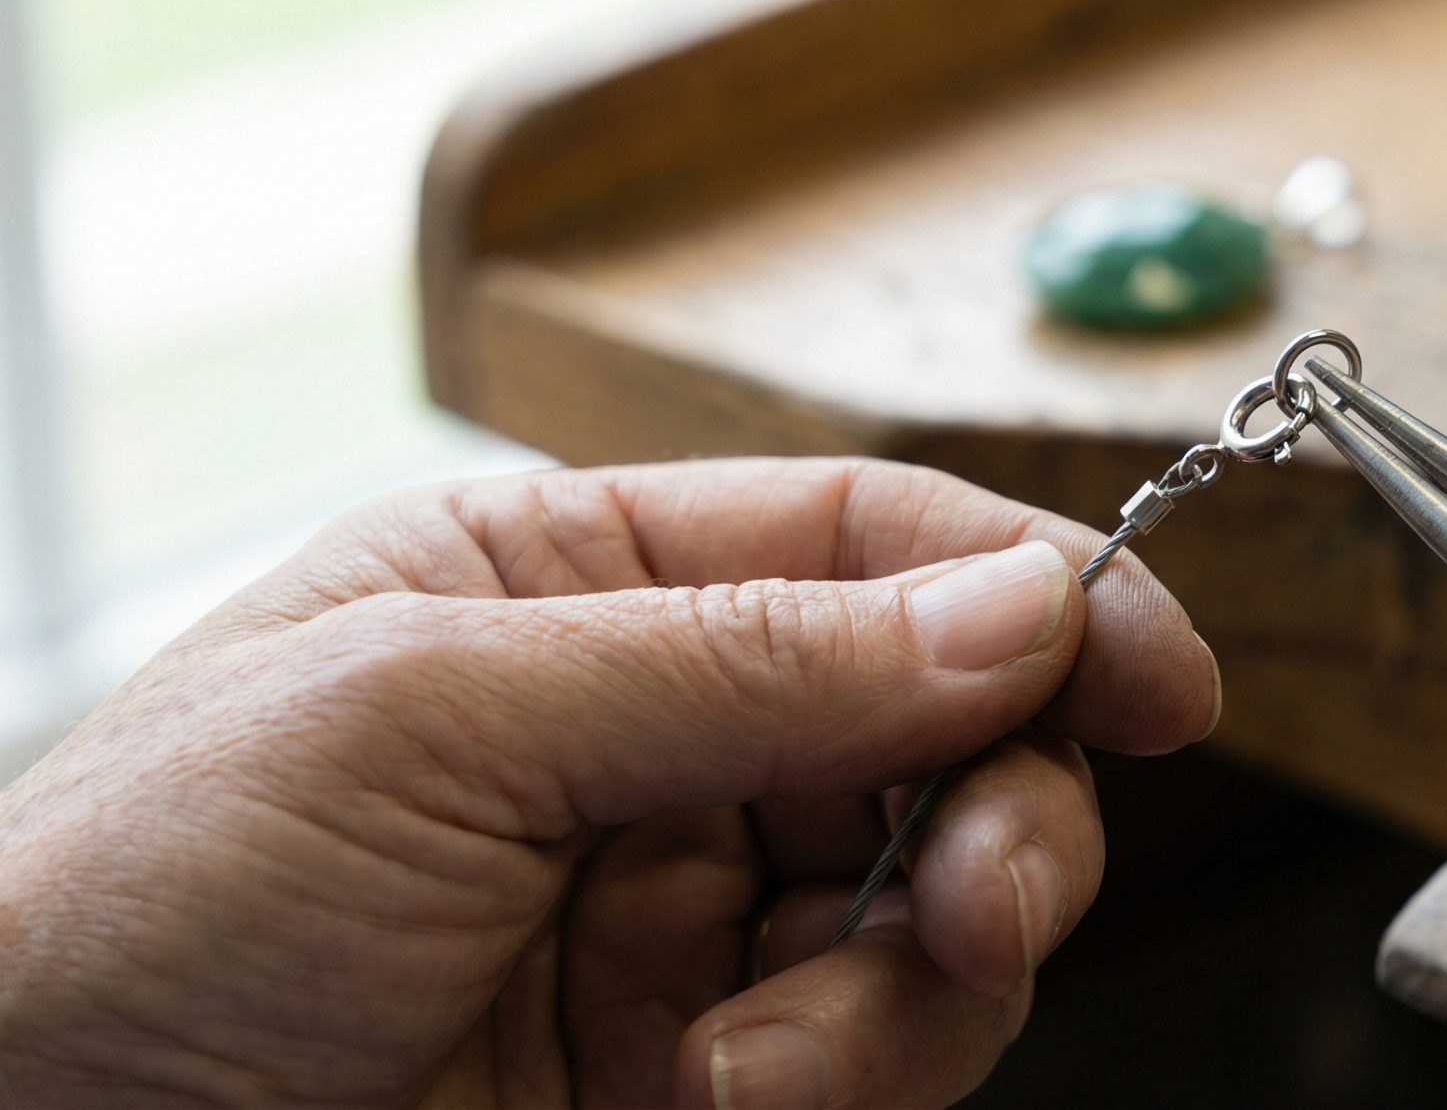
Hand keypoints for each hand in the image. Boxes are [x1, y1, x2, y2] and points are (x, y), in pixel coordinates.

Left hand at [0, 457, 1218, 1108]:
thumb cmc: (134, 898)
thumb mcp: (434, 716)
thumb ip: (746, 657)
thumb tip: (1012, 604)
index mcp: (580, 586)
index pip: (868, 544)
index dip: (1036, 593)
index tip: (1159, 676)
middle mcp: (657, 735)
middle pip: (946, 730)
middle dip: (1003, 811)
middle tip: (987, 895)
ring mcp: (681, 911)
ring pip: (935, 907)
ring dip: (911, 982)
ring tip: (766, 1058)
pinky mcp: (696, 1066)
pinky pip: (872, 1051)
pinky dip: (842, 1079)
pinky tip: (719, 1097)